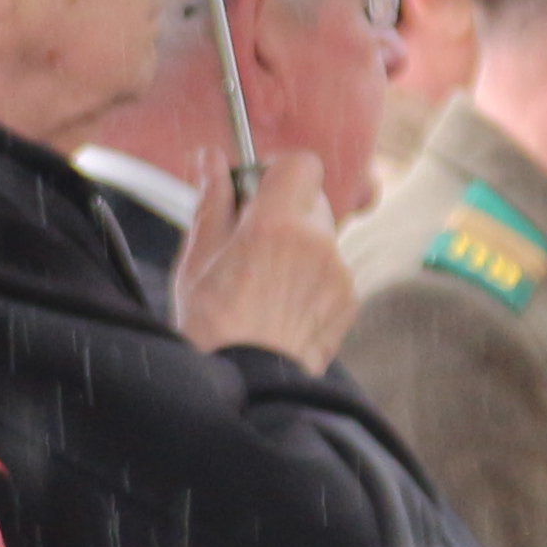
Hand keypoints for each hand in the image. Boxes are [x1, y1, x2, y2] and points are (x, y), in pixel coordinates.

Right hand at [169, 150, 358, 365]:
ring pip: (321, 238)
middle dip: (284, 213)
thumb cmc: (213, 326)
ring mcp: (339, 272)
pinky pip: (331, 272)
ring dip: (298, 248)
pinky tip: (282, 308)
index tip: (254, 193)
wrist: (247, 386)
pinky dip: (311, 280)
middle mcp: (317, 241)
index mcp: (276, 223)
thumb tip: (208, 159)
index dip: (277, 172)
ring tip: (264, 287)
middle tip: (251, 244)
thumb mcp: (197, 258)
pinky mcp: (349, 300)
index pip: (301, 164)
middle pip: (312, 200)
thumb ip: (212, 201)